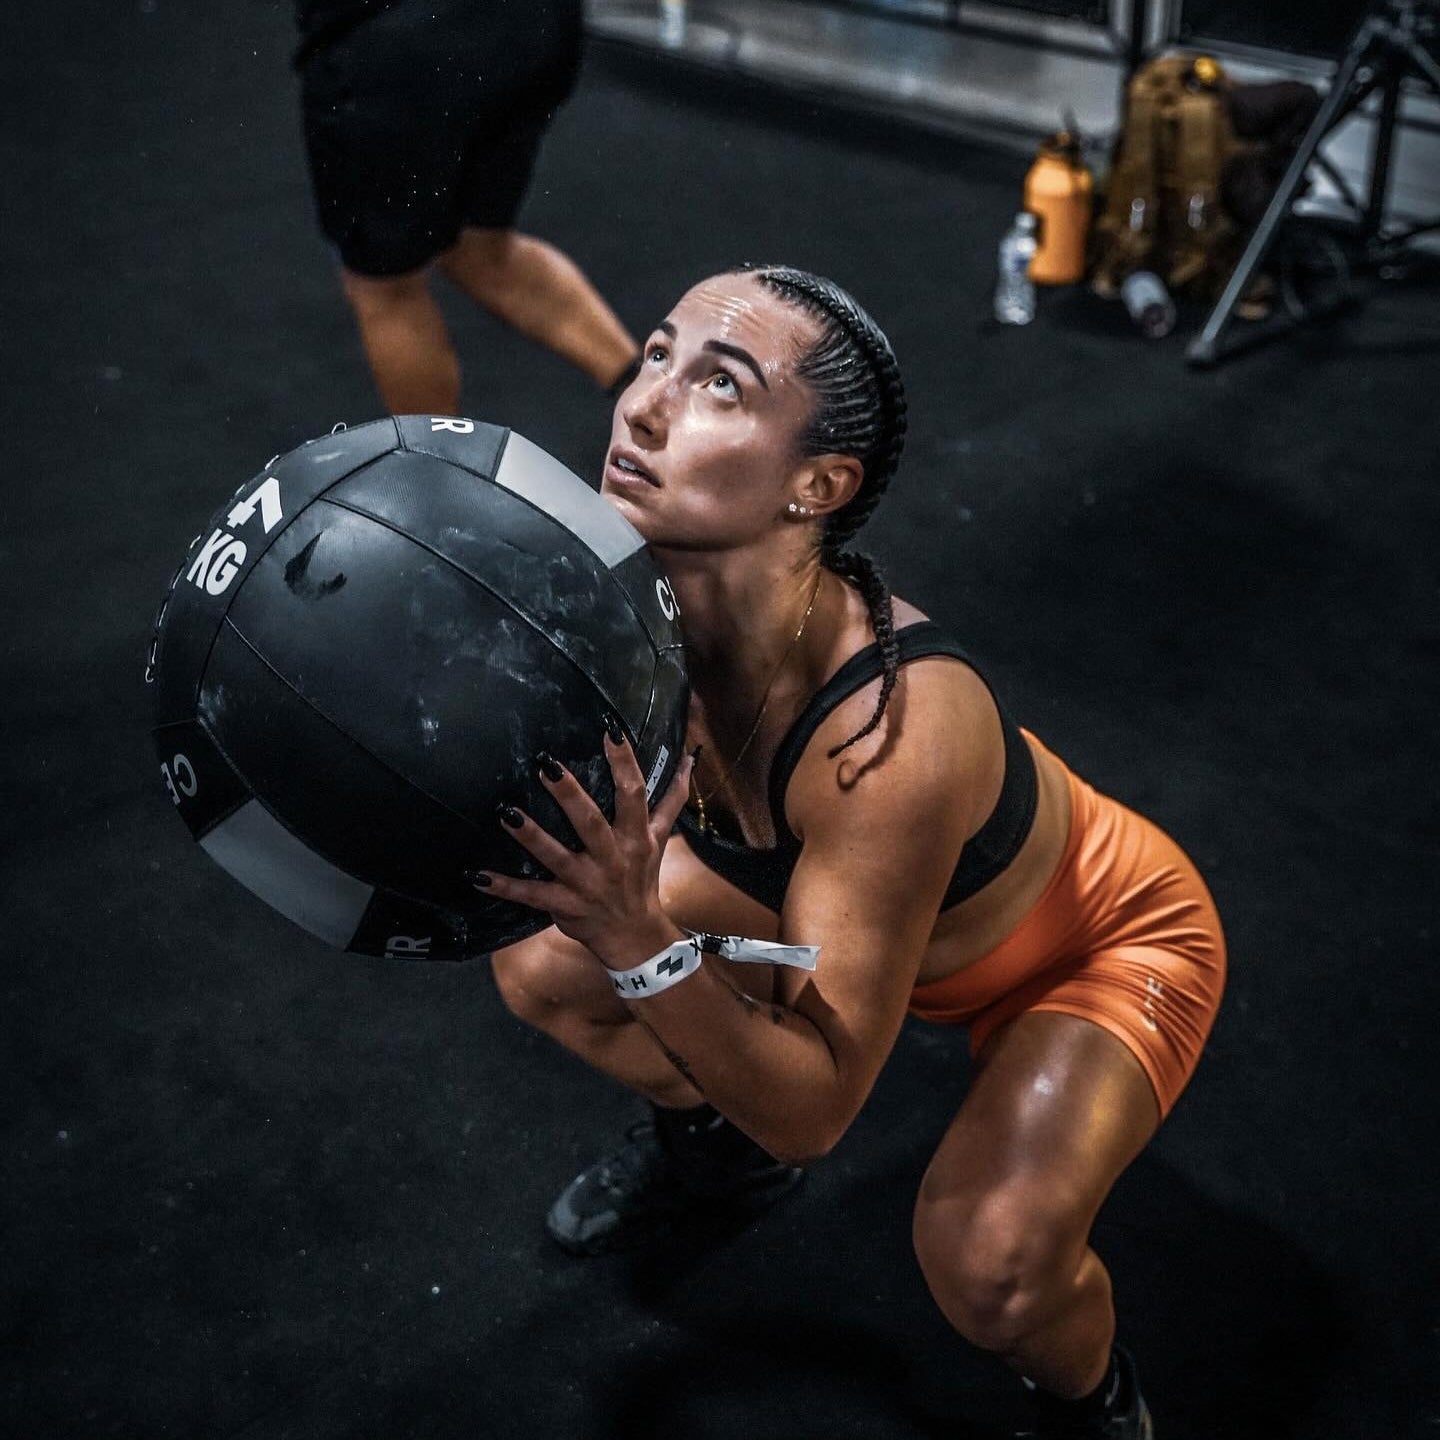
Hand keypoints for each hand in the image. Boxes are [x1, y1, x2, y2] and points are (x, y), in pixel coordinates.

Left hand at [472, 726, 694, 967]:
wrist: (636, 936)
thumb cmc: (643, 879)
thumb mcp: (659, 838)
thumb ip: (672, 799)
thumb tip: (689, 760)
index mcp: (635, 837)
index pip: (633, 794)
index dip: (624, 762)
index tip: (610, 730)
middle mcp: (611, 858)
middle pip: (591, 823)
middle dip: (569, 795)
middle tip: (545, 765)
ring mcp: (586, 884)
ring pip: (556, 857)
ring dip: (531, 836)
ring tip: (506, 812)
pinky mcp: (564, 905)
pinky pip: (531, 896)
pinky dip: (505, 887)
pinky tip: (477, 876)